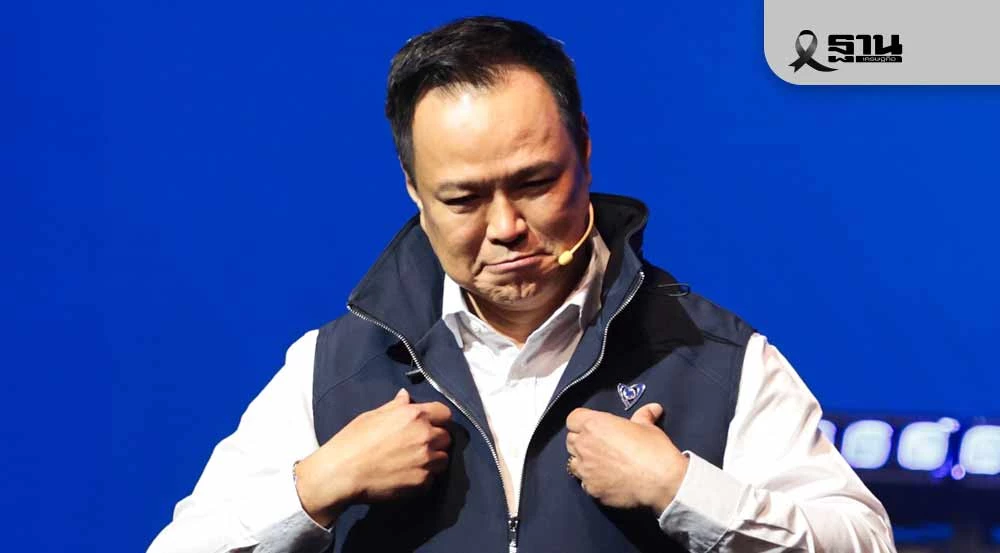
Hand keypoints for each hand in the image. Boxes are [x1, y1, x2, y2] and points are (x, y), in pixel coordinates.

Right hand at [295, 389, 451, 525]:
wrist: (342, 472)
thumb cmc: (353, 441)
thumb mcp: (373, 416)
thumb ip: (395, 406)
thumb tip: (405, 396)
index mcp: (414, 415)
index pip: (445, 413)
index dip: (438, 419)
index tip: (430, 425)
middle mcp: (425, 436)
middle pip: (446, 437)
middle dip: (436, 440)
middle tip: (418, 446)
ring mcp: (426, 460)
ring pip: (443, 459)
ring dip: (433, 460)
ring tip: (414, 463)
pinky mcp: (422, 482)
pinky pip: (432, 479)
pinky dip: (423, 478)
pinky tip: (406, 476)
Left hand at [565, 403, 687, 512]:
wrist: (660, 480)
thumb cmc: (653, 448)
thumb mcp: (648, 427)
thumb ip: (643, 415)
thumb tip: (653, 408)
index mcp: (594, 424)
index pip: (572, 419)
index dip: (582, 422)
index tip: (593, 426)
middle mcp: (584, 445)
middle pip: (570, 440)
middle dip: (581, 441)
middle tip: (599, 445)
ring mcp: (585, 469)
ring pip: (573, 463)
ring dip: (583, 461)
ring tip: (600, 464)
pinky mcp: (591, 489)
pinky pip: (584, 483)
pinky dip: (592, 481)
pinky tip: (607, 481)